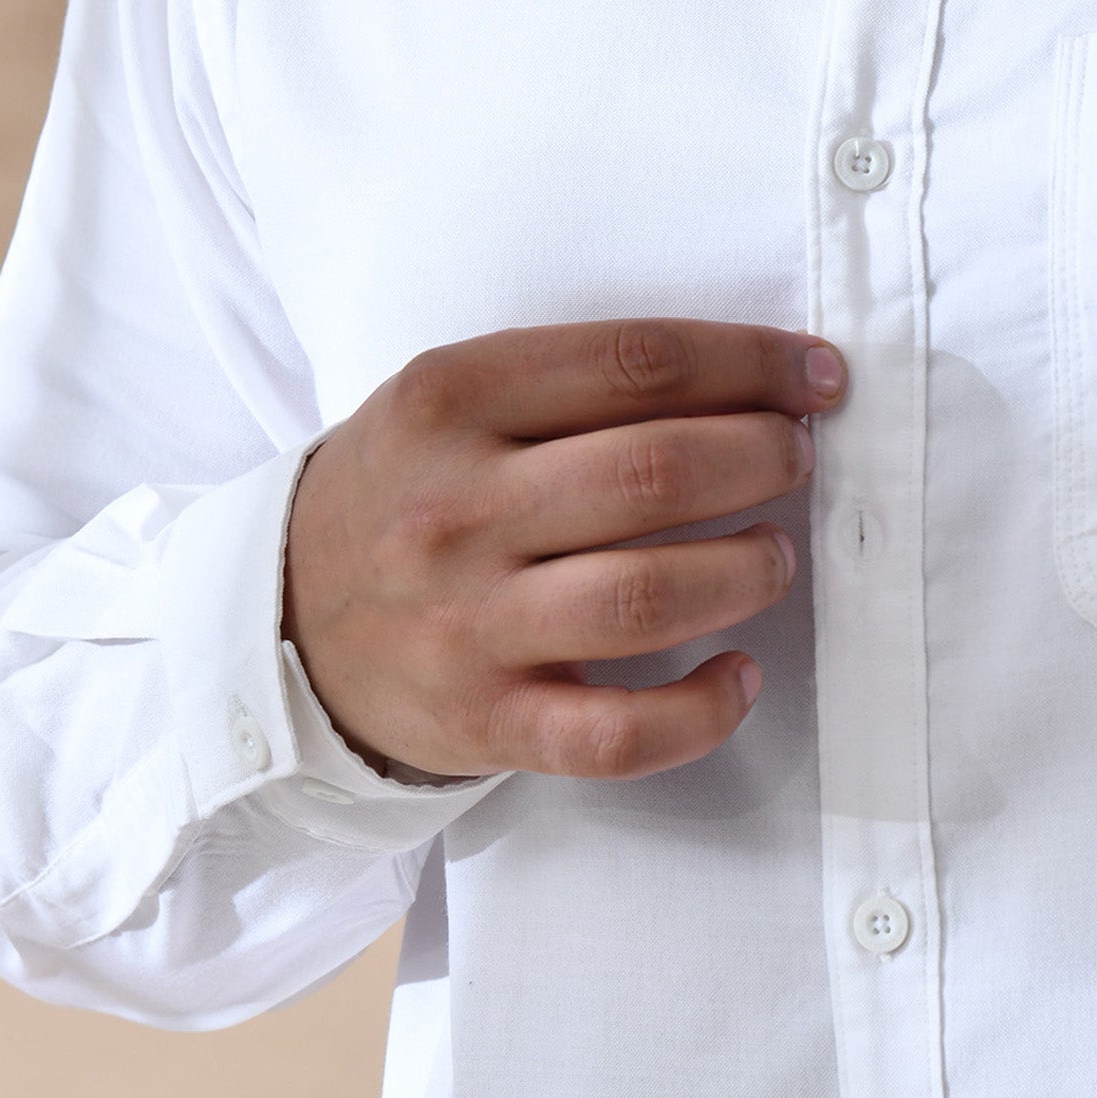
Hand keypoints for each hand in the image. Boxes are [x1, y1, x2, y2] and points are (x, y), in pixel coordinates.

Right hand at [282, 317, 843, 780]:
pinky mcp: (489, 721)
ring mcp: (470, 623)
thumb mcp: (449, 403)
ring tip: (773, 555)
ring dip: (746, 570)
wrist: (281, 624)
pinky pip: (619, 734)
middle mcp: (457, 509)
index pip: (635, 363)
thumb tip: (750, 382)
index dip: (752, 364)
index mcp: (450, 401)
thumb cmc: (406, 496)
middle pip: (654, 473)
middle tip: (795, 460)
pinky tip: (739, 676)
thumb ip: (573, 383)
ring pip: (646, 597)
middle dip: (762, 458)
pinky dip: (702, 710)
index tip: (815, 377)